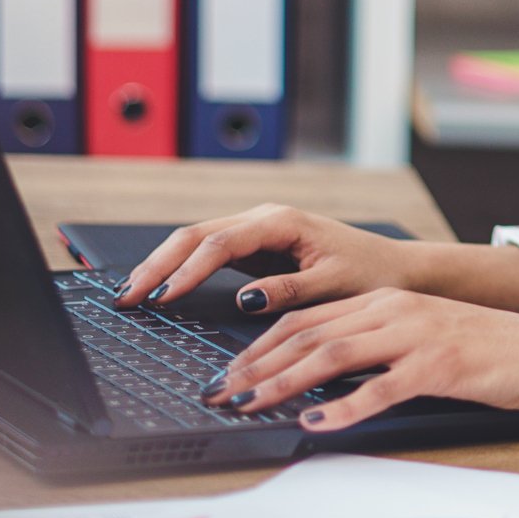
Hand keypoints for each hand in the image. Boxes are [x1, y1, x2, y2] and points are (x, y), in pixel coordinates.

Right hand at [113, 204, 404, 314]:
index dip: (187, 271)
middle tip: (125, 297)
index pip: (220, 244)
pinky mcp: (255, 246)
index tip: (162, 298)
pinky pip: (208, 253)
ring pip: (196, 240)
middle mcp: (264, 219)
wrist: (393, 268)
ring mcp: (257, 230)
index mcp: (282, 222)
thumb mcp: (333, 285)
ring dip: (162, 264)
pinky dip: (181, 267)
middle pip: (195, 235)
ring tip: (129, 293)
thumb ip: (290, 291)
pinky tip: (160, 287)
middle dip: (157, 264)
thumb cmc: (369, 274)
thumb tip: (247, 298)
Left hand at [204, 288, 518, 428]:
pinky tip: (316, 421)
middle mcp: (394, 310)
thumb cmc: (486, 351)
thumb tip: (318, 377)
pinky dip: (342, 406)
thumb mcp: (421, 337)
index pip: (306, 318)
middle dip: (255, 365)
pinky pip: (379, 387)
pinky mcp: (438, 365)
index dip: (259, 346)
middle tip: (221, 393)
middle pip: (307, 333)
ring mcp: (415, 335)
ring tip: (250, 405)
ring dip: (282, 382)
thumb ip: (374, 349)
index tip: (227, 374)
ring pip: (331, 354)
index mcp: (385, 302)